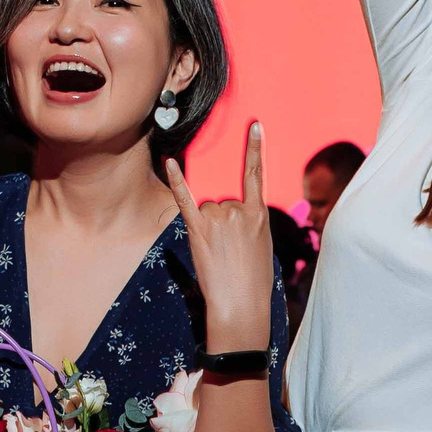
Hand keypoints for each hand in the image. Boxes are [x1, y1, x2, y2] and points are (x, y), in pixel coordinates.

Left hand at [165, 120, 274, 351]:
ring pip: (206, 209)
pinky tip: (169, 162)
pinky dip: (177, 180)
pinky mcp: (198, 229)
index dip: (254, 148)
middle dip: (222, 225)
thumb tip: (233, 218)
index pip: (255, 174)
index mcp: (259, 215)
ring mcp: (218, 219)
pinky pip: (185, 199)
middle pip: (222, 203)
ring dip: (207, 230)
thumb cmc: (253, 284)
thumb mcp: (261, 248)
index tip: (254, 126)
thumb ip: (249, 226)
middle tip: (228, 253)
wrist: (242, 305)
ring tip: (217, 255)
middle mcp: (238, 210)